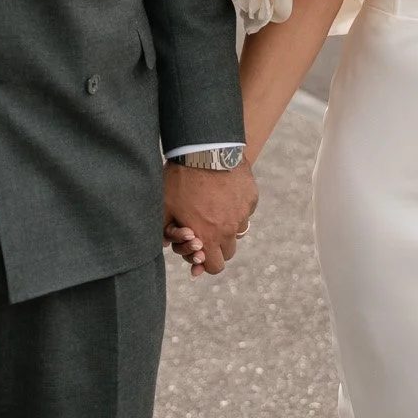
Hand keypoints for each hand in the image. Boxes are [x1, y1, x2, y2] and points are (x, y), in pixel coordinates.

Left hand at [162, 162, 257, 276]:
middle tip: (207, 229)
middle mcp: (229, 230)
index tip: (200, 251)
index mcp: (208, 238)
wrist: (204, 150)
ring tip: (215, 208)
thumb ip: (166, 232)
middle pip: (229, 252)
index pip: (215, 267)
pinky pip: (247, 210)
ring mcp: (243, 214)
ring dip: (229, 226)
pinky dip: (238, 207)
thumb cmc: (180, 179)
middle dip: (218, 246)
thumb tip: (165, 246)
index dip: (206, 262)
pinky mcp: (251, 198)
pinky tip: (225, 192)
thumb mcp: (165, 207)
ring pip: (239, 230)